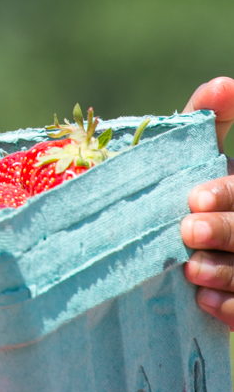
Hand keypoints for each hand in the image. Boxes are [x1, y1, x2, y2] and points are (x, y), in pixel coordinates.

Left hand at [181, 77, 233, 329]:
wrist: (165, 255)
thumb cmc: (188, 193)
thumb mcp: (196, 155)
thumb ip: (209, 121)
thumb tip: (224, 83)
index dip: (226, 194)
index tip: (193, 198)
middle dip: (227, 230)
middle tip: (188, 231)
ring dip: (228, 272)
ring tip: (190, 270)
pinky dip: (233, 309)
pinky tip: (205, 303)